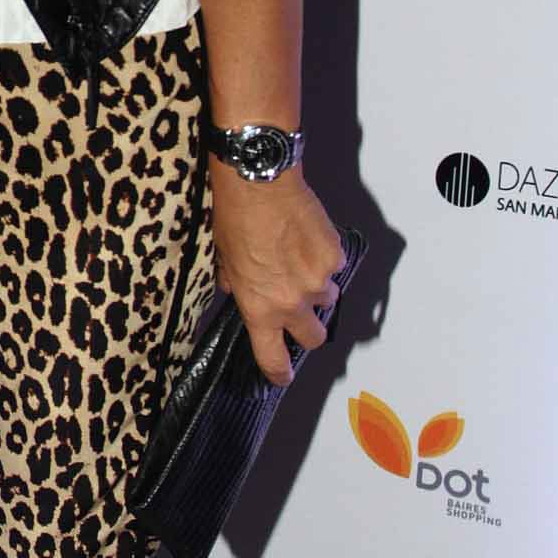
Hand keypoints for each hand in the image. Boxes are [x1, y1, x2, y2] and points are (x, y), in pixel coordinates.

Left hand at [210, 164, 344, 386]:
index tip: (282, 376)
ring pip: (328, 298)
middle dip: (309, 329)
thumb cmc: (235, 217)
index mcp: (259, 308)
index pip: (273, 357)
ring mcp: (317, 280)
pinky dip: (324, 258)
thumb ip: (233, 283)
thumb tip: (235, 288)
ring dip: (317, 288)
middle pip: (314, 336)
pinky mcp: (334, 256)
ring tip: (298, 260)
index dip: (279, 372)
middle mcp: (292, 302)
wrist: (259, 182)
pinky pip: (334, 267)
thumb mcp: (223, 258)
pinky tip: (307, 237)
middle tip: (300, 312)